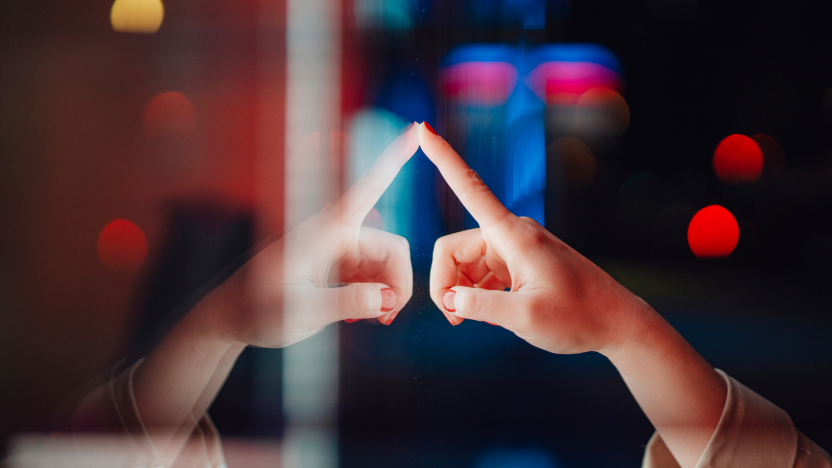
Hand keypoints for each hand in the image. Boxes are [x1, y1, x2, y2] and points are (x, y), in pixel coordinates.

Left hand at [206, 123, 418, 347]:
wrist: (232, 317)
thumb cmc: (259, 311)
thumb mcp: (303, 313)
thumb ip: (348, 304)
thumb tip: (389, 298)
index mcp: (323, 232)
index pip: (366, 189)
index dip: (392, 161)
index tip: (416, 130)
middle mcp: (333, 233)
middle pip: (392, 248)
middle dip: (398, 282)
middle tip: (387, 318)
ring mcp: (336, 247)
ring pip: (385, 263)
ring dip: (386, 291)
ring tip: (373, 320)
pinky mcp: (336, 262)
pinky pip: (372, 272)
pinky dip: (374, 293)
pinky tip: (357, 315)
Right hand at [420, 122, 646, 354]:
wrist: (616, 324)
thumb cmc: (578, 317)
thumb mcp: (523, 318)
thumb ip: (478, 306)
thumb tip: (450, 299)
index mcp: (512, 235)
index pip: (468, 187)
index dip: (443, 158)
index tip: (423, 128)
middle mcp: (511, 233)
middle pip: (453, 248)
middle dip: (446, 282)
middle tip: (456, 319)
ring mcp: (515, 248)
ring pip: (465, 264)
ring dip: (463, 292)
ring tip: (480, 320)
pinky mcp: (520, 262)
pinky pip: (482, 272)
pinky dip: (478, 293)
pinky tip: (495, 314)